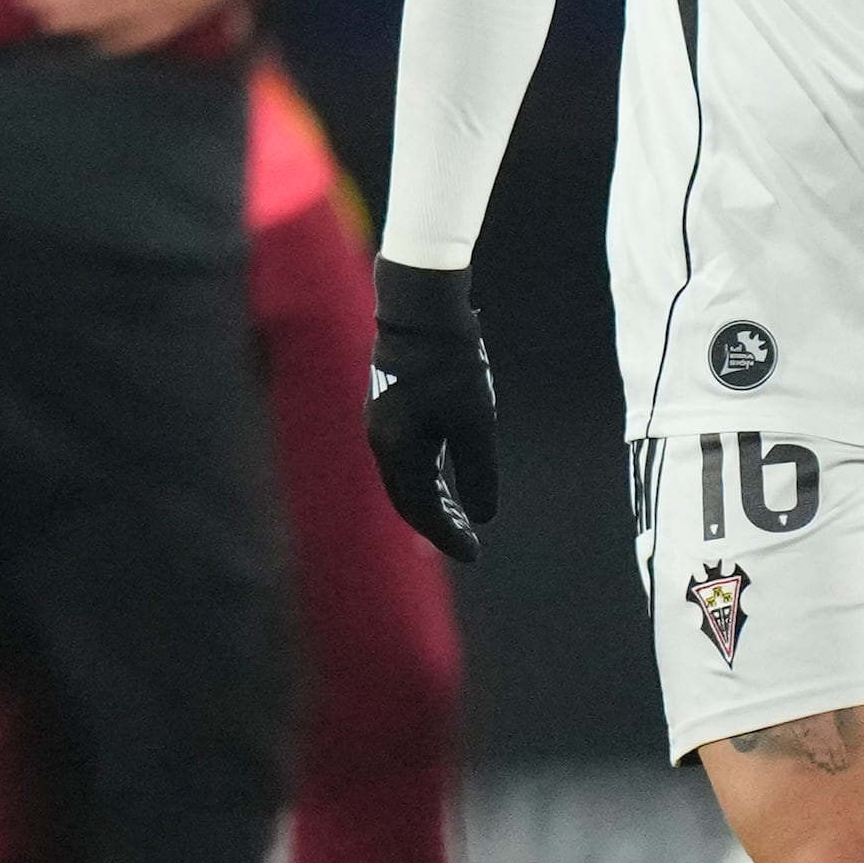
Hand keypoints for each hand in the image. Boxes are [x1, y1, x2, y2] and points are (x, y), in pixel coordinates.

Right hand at [363, 260, 498, 562]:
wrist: (420, 309)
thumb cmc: (452, 364)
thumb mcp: (475, 421)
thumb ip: (478, 472)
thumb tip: (484, 515)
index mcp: (399, 451)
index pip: (423, 509)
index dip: (449, 535)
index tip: (474, 552)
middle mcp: (382, 443)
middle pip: (407, 499)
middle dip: (437, 524)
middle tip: (467, 541)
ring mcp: (380, 426)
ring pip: (404, 479)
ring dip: (431, 500)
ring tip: (460, 514)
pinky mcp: (386, 410)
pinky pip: (402, 457)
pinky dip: (424, 476)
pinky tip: (444, 473)